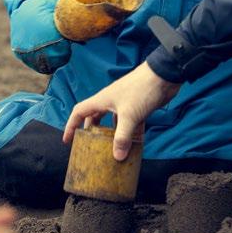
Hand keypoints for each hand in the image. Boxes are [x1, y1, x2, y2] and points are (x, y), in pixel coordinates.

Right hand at [63, 61, 180, 160]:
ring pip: (113, 122)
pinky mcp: (138, 107)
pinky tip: (134, 147)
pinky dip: (130, 134)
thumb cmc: (142, 90)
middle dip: (91, 133)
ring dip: (112, 135)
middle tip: (90, 148)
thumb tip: (117, 157)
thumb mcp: (130, 115)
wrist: (164, 75)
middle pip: (95, 118)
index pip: (80, 112)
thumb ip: (122, 137)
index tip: (67, 140)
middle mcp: (111, 101)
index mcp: (102, 100)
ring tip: (111, 151)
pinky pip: (130, 124)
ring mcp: (125, 104)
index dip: (71, 125)